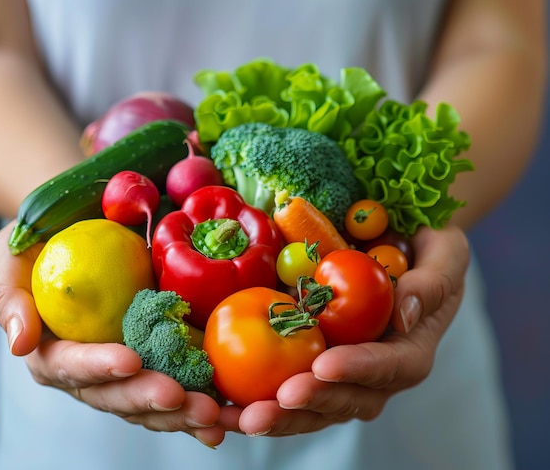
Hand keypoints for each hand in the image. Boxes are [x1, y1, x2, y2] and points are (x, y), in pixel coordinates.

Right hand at [0, 222, 224, 447]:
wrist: (80, 227)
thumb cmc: (40, 243)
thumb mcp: (9, 258)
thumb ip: (9, 299)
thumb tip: (19, 343)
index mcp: (52, 353)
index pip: (71, 366)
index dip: (98, 367)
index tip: (128, 361)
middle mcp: (90, 371)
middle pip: (116, 396)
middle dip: (149, 399)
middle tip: (183, 398)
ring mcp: (126, 370)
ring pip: (150, 403)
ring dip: (182, 413)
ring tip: (212, 415)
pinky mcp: (157, 361)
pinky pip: (179, 387)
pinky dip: (201, 402)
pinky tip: (225, 415)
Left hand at [220, 225, 469, 435]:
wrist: (402, 251)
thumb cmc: (428, 250)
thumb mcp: (445, 254)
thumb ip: (433, 282)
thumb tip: (405, 313)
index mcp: (411, 350)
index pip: (389, 368)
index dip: (357, 370)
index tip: (323, 365)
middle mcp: (377, 373)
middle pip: (345, 400)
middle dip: (304, 406)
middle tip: (264, 410)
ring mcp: (344, 374)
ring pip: (313, 407)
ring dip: (274, 416)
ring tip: (234, 418)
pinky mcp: (315, 366)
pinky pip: (289, 390)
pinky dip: (257, 400)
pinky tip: (224, 405)